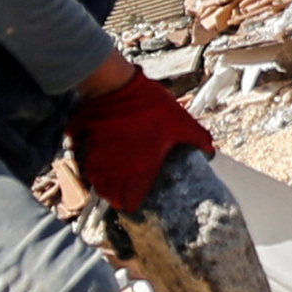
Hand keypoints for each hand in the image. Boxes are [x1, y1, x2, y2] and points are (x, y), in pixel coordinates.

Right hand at [61, 70, 213, 214]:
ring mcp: (97, 155)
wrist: (118, 87)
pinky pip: (80, 160)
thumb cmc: (151, 107)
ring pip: (92, 180)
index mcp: (139, 167)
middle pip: (107, 194)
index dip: (131, 204)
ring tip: (105, 184)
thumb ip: (198, 139)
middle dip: (112, 197)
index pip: (129, 199)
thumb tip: (211, 153)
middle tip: (118, 196)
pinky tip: (90, 161)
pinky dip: (85, 164)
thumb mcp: (182, 122)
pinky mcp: (84, 141)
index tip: (133, 204)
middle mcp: (115, 167)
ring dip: (99, 184)